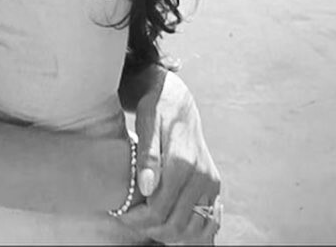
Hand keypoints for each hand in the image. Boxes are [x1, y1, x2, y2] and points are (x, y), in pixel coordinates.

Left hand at [120, 69, 221, 244]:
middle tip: (130, 221)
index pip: (160, 208)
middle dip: (150, 228)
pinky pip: (208, 221)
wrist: (178, 102)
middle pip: (176, 222)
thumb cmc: (156, 110)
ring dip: (169, 233)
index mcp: (182, 161)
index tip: (121, 215)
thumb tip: (147, 188)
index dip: (138, 218)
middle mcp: (202, 175)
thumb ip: (147, 156)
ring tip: (146, 223)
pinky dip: (189, 231)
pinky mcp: (214, 185)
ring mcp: (211, 182)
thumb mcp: (146, 122)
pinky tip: (168, 224)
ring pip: (193, 228)